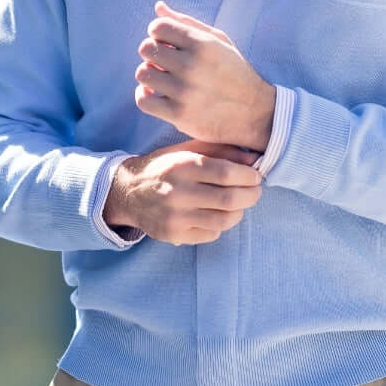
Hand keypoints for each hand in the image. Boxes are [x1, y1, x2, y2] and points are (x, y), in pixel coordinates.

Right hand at [103, 138, 262, 245]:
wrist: (128, 192)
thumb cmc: (165, 166)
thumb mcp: (188, 150)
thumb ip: (221, 151)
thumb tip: (254, 159)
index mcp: (182, 166)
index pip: (226, 173)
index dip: (248, 176)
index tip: (256, 176)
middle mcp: (177, 192)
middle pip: (229, 199)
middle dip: (251, 196)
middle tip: (256, 191)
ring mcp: (174, 217)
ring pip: (223, 221)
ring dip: (240, 212)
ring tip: (240, 204)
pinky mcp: (173, 235)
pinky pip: (210, 234)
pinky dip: (221, 225)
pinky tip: (219, 215)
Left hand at [134, 1, 275, 150]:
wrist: (255, 112)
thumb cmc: (234, 72)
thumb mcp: (219, 42)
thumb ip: (187, 23)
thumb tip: (158, 7)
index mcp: (202, 44)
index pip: (158, 27)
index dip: (158, 33)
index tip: (167, 43)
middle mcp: (192, 66)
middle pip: (146, 49)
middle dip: (152, 53)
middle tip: (164, 62)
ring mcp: (185, 91)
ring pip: (142, 73)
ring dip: (149, 74)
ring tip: (161, 78)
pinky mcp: (180, 115)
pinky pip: (143, 100)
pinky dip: (144, 96)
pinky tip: (156, 95)